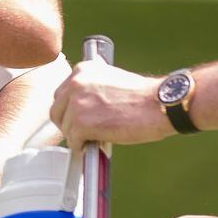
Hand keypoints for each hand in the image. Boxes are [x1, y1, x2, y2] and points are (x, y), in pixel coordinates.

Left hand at [50, 60, 172, 145]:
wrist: (160, 104)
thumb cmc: (143, 96)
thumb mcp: (111, 80)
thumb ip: (93, 89)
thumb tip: (82, 107)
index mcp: (82, 70)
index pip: (62, 93)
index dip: (70, 109)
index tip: (78, 117)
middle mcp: (75, 83)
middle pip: (57, 110)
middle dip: (68, 123)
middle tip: (82, 132)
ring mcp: (77, 103)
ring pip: (65, 127)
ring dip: (78, 136)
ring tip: (95, 139)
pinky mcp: (82, 123)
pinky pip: (74, 141)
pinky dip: (82, 147)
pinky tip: (95, 146)